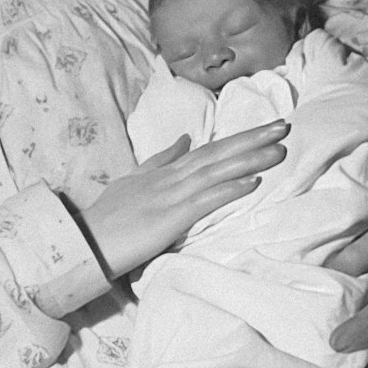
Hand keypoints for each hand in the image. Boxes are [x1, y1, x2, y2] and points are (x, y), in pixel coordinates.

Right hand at [78, 121, 288, 279]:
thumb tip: (185, 139)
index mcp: (165, 171)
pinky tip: (252, 182)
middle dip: (252, 139)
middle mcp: (170, 178)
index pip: (208, 149)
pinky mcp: (169, 218)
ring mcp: (170, 196)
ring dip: (248, 159)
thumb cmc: (107, 217)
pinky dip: (229, 189)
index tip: (266, 128)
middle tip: (283, 126)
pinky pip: (204, 201)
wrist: (84, 240)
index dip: (238, 138)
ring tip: (278, 149)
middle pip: (217, 153)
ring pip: (216, 171)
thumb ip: (161, 161)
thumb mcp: (133, 181)